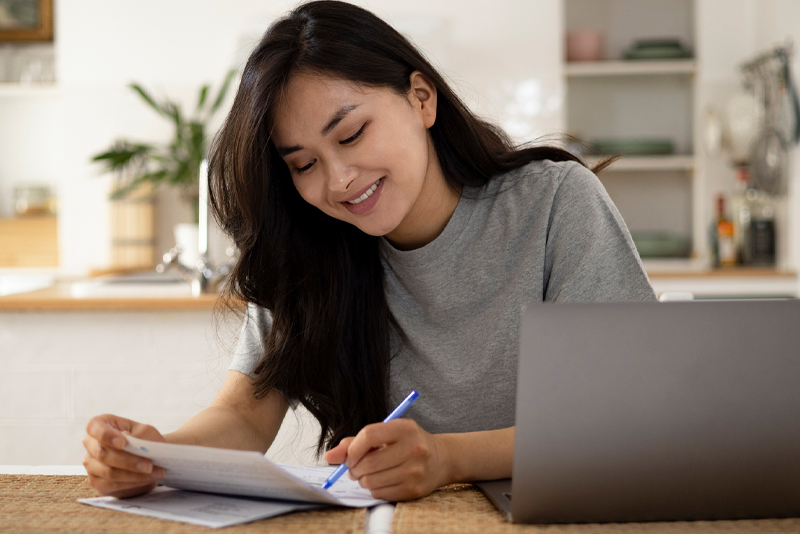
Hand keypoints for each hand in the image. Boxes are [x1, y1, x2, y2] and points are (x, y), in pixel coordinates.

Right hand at [82, 414, 166, 497]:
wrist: (152, 458)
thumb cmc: (146, 440)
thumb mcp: (147, 433)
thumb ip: (137, 435)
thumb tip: (126, 438)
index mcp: (100, 425)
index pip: (94, 427)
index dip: (106, 435)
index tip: (123, 443)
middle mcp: (91, 444)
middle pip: (103, 454)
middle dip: (129, 461)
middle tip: (150, 465)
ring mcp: (91, 464)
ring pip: (109, 472)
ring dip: (135, 474)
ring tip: (155, 473)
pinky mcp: (96, 481)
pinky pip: (112, 484)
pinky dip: (132, 483)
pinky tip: (147, 480)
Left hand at [323, 418, 449, 500]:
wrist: (440, 458)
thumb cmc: (407, 443)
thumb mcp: (386, 434)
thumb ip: (356, 442)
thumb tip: (330, 456)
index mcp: (405, 428)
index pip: (368, 436)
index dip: (352, 449)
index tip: (348, 457)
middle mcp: (413, 448)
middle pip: (368, 463)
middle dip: (354, 468)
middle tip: (355, 468)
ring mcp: (415, 471)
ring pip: (371, 481)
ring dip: (363, 480)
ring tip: (368, 474)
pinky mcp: (414, 489)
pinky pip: (380, 494)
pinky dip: (374, 489)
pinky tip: (381, 481)